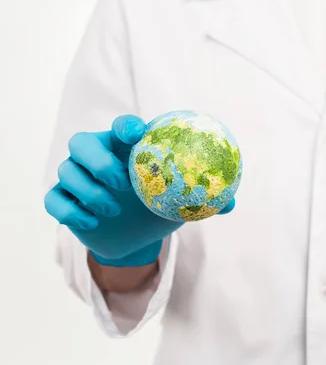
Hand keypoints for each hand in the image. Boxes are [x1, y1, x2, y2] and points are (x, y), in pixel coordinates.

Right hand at [44, 115, 234, 266]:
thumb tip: (231, 203)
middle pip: (81, 142)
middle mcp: (97, 157)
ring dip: (88, 191)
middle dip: (98, 161)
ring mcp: (77, 179)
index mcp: (126, 149)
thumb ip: (204, 198)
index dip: (125, 126)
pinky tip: (92, 223)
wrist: (135, 238)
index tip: (136, 134)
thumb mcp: (181, 202)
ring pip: (66, 173)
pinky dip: (71, 212)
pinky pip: (54, 201)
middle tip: (122, 182)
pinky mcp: (64, 202)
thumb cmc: (159, 208)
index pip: (122, 127)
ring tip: (112, 210)